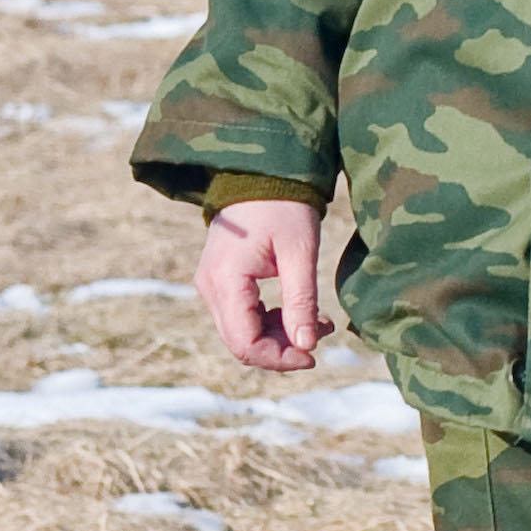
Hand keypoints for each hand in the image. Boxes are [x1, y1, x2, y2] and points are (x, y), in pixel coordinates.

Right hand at [195, 199, 326, 370]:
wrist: (259, 173)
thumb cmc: (283, 207)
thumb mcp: (300, 253)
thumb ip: (301, 301)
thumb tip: (306, 346)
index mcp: (226, 281)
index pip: (245, 343)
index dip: (279, 358)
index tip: (313, 354)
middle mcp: (209, 287)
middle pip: (240, 344)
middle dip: (282, 349)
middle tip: (321, 333)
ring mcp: (211, 285)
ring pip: (241, 333)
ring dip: (279, 336)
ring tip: (318, 320)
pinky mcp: (219, 281)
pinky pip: (241, 317)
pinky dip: (270, 322)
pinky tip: (298, 310)